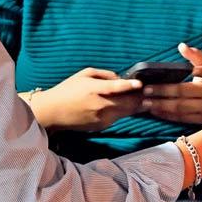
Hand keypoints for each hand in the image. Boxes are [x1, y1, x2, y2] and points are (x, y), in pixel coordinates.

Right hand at [28, 68, 142, 131]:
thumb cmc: (67, 89)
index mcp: (94, 90)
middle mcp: (100, 106)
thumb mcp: (84, 74)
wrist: (53, 112)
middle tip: (149, 92)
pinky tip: (126, 105)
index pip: (116, 88)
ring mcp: (101, 118)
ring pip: (126, 112)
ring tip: (144, 99)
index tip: (141, 84)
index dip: (130, 86)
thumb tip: (120, 79)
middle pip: (127, 103)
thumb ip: (104, 75)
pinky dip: (123, 111)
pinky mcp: (101, 126)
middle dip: (140, 98)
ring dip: (136, 106)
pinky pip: (117, 117)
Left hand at [142, 44, 201, 124]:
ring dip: (162, 105)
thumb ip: (196, 56)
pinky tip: (156, 111)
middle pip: (184, 92)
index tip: (177, 71)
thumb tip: (181, 45)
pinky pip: (183, 118)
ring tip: (146, 103)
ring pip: (181, 107)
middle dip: (163, 91)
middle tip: (146, 90)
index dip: (195, 70)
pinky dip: (168, 115)